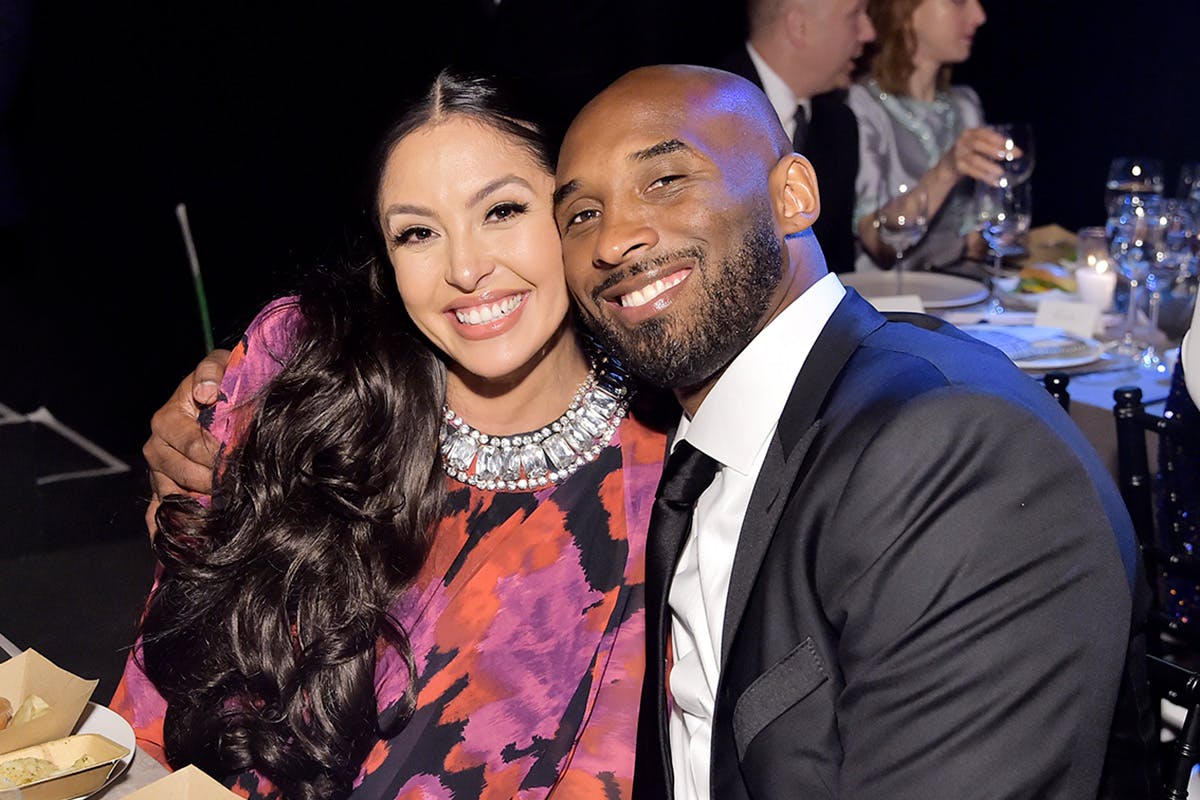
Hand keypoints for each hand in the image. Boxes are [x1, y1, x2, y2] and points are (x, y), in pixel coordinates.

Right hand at [143, 349, 230, 538]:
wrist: (220, 400)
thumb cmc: (224, 382)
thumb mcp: (222, 365)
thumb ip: (213, 371)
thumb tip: (206, 392)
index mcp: (168, 419)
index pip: (192, 445)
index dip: (217, 454)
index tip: (237, 459)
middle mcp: (157, 448)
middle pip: (182, 474)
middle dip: (212, 480)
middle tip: (238, 484)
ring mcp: (159, 472)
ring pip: (172, 497)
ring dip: (197, 507)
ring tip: (223, 511)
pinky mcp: (163, 490)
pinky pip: (158, 514)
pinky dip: (167, 530)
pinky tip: (183, 546)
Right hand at [944, 127, 1010, 185]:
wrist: (947, 166)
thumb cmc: (968, 154)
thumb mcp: (977, 145)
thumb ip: (992, 145)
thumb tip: (1016, 152)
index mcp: (970, 133)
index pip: (985, 133)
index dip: (998, 139)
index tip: (1011, 145)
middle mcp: (962, 142)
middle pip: (979, 144)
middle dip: (995, 150)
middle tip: (1010, 156)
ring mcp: (958, 154)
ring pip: (974, 159)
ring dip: (989, 165)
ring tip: (1001, 172)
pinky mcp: (957, 167)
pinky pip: (972, 172)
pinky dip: (984, 177)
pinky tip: (994, 182)